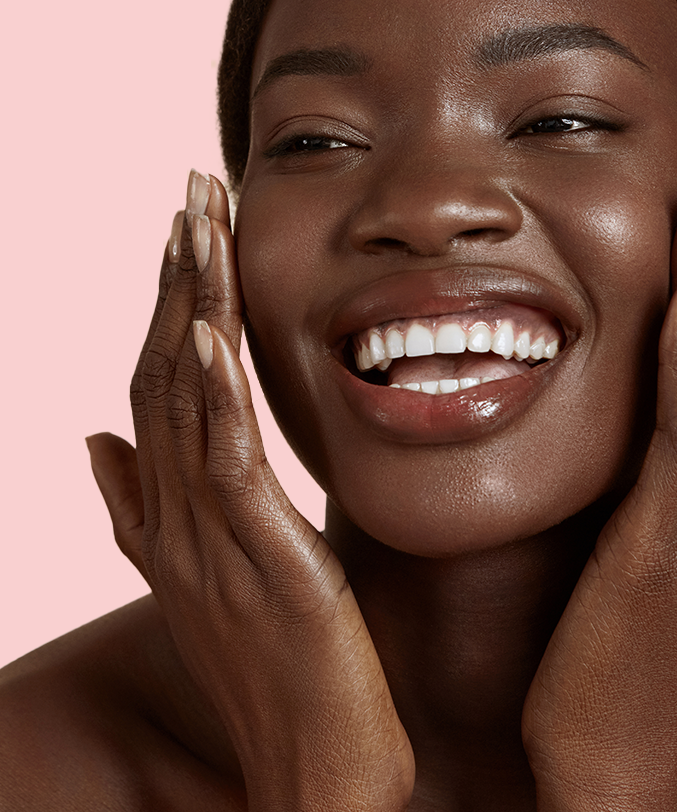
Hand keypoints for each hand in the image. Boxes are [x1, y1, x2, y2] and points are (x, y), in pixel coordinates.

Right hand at [88, 170, 412, 811]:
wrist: (310, 761)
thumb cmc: (274, 663)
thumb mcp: (210, 573)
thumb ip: (148, 506)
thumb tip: (96, 440)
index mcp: (173, 510)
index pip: (158, 382)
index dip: (165, 299)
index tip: (186, 228)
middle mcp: (176, 514)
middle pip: (161, 372)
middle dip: (176, 276)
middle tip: (191, 191)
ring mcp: (209, 536)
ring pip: (184, 401)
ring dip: (186, 305)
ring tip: (193, 222)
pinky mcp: (258, 559)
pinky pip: (222, 464)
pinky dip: (205, 394)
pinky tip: (202, 329)